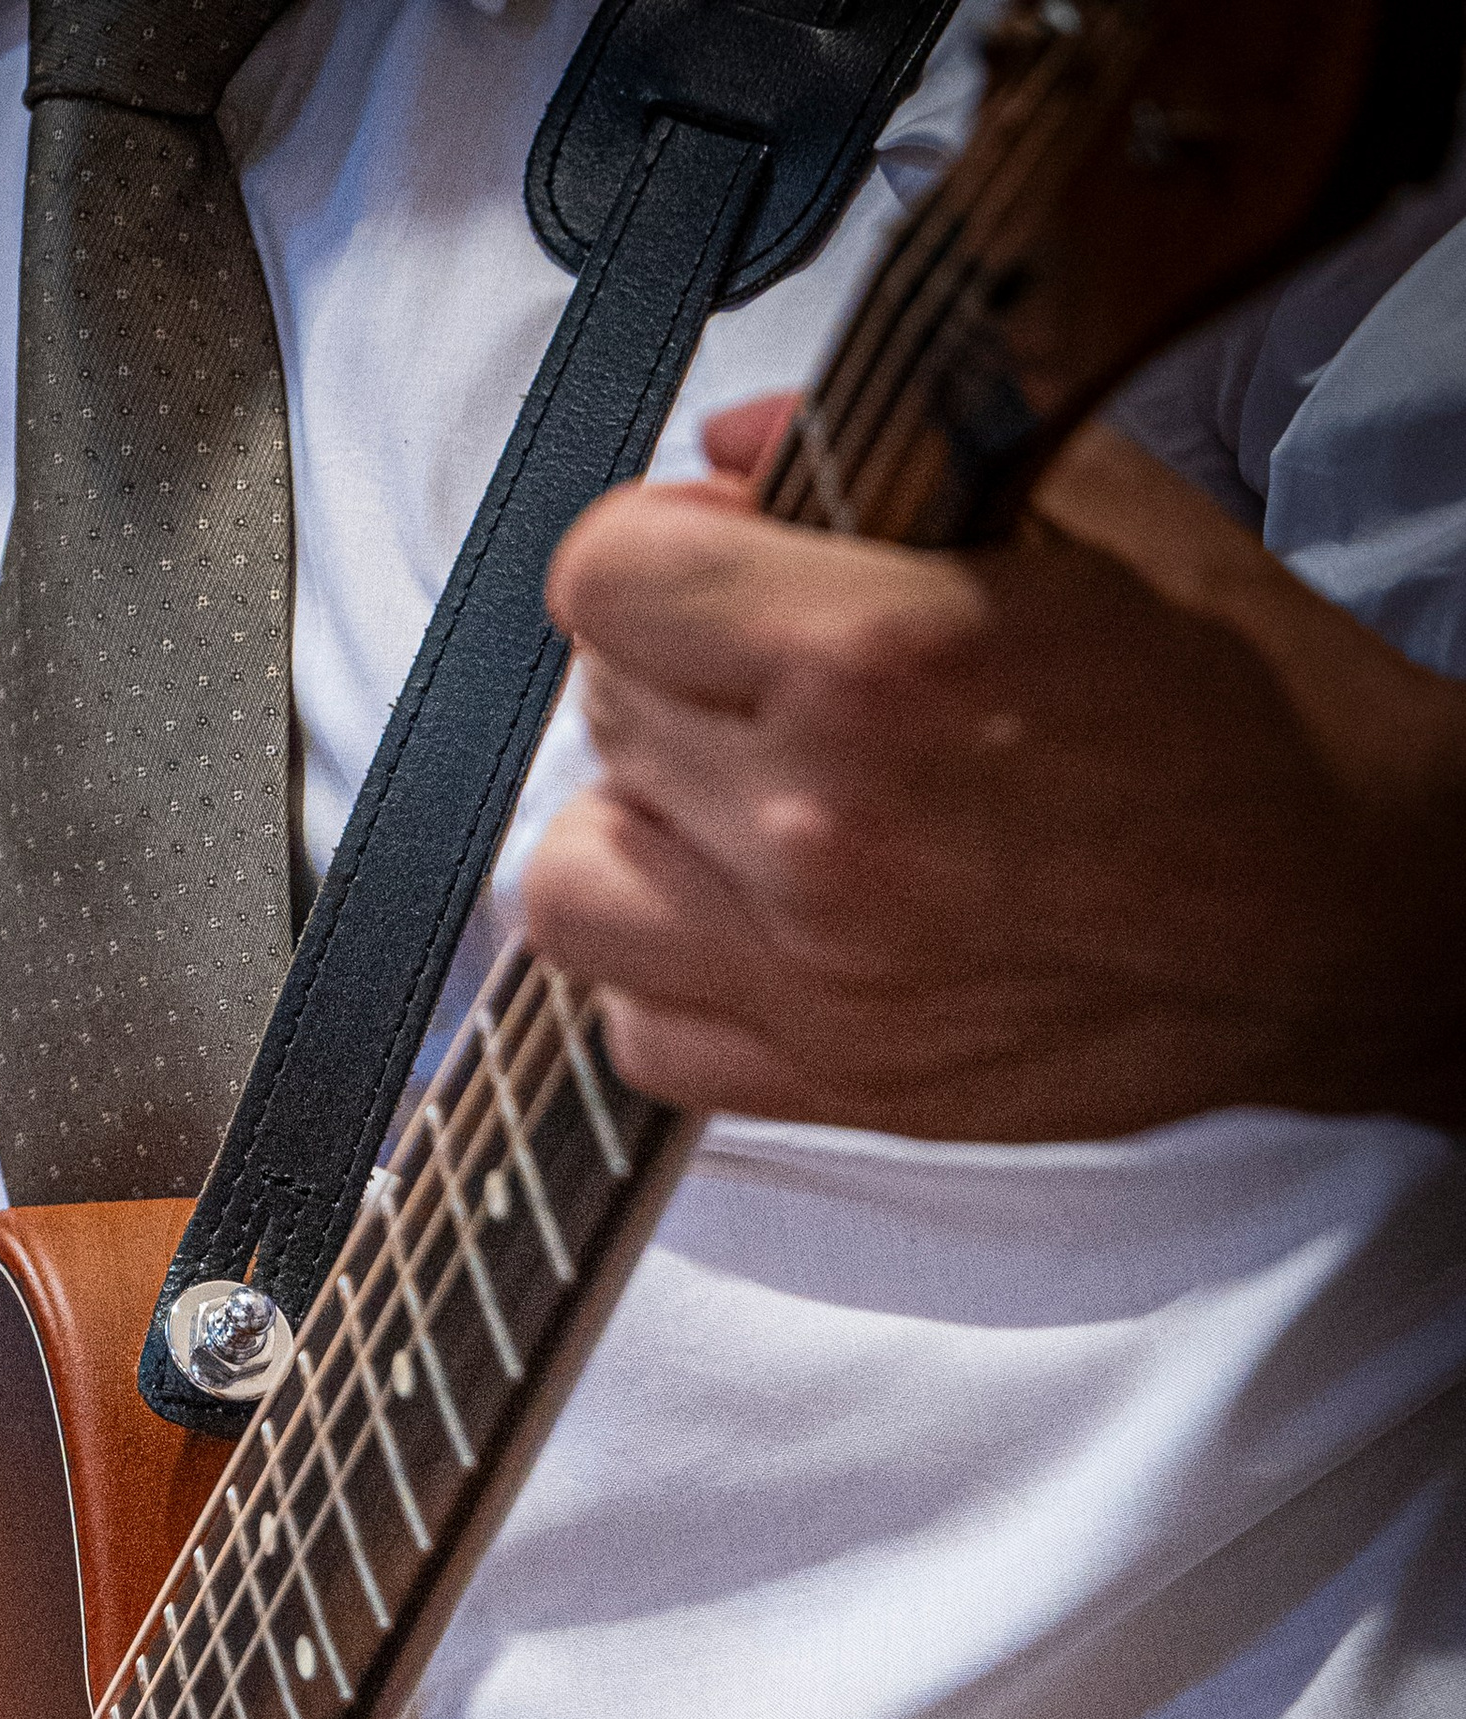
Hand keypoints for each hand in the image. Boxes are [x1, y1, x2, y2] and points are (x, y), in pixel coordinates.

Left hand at [522, 396, 1465, 1139]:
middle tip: (767, 676)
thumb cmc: (1234, 719)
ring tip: (731, 805)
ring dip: (634, 831)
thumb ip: (869, 465)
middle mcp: (812, 827)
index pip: (602, 578)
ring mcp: (805, 971)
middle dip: (670, 672)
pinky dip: (666, 976)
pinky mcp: (823, 1082)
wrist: (1330, 912)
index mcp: (872, 663)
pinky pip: (635, 1031)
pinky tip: (750, 924)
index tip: (708, 558)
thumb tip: (726, 452)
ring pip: (572, 885)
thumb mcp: (1082, 512)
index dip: (651, 550)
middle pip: (600, 712)